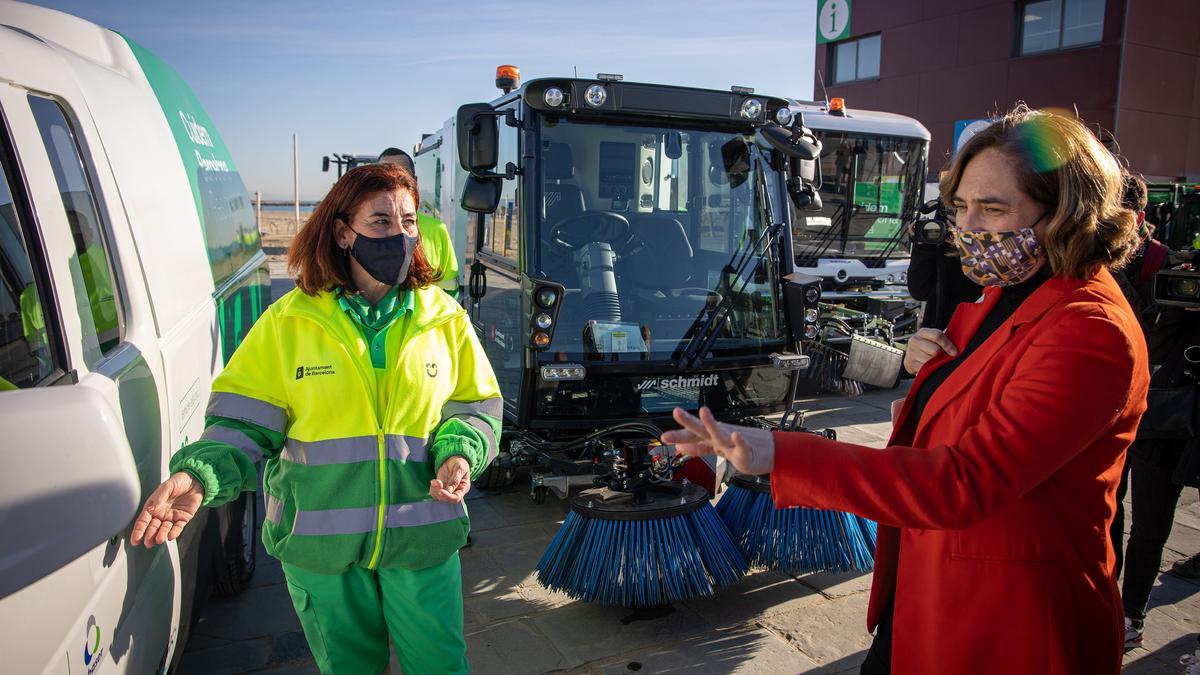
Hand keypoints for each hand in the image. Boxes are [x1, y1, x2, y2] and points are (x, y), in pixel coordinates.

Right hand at [130, 471, 204, 547]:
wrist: (195, 480)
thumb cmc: (179, 481)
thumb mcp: (167, 487)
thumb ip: (159, 498)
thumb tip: (150, 509)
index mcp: (154, 506)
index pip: (144, 520)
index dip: (139, 530)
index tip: (135, 540)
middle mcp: (161, 514)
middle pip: (153, 527)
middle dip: (149, 535)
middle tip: (147, 543)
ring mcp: (172, 517)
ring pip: (165, 529)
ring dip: (161, 535)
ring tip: (159, 539)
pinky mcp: (183, 519)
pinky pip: (178, 528)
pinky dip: (174, 532)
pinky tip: (171, 536)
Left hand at [431, 456, 470, 502]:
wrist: (454, 459)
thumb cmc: (460, 463)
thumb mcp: (460, 468)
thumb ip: (455, 479)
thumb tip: (449, 491)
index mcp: (463, 488)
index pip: (456, 497)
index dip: (448, 496)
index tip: (441, 491)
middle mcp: (456, 491)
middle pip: (447, 499)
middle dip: (440, 493)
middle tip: (437, 483)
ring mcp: (447, 490)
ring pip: (439, 497)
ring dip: (435, 490)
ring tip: (434, 481)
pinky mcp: (441, 487)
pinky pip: (435, 493)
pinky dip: (432, 489)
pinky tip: (433, 481)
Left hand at [661, 407, 775, 475]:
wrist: (769, 452)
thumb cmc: (743, 449)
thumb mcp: (717, 449)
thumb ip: (698, 448)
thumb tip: (680, 447)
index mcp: (712, 438)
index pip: (693, 435)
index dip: (678, 435)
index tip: (664, 437)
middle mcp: (720, 437)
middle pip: (702, 429)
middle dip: (689, 422)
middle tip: (677, 412)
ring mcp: (733, 442)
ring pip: (721, 433)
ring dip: (711, 423)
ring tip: (703, 412)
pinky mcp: (746, 451)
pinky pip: (743, 446)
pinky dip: (740, 441)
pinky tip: (736, 436)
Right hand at [903, 327, 958, 374]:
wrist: (914, 354)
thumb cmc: (929, 345)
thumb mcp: (936, 339)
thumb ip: (946, 339)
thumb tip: (960, 343)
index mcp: (923, 332)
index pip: (937, 335)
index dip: (948, 345)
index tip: (954, 352)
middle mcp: (915, 340)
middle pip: (935, 350)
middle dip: (941, 356)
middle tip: (944, 357)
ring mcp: (911, 352)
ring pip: (930, 361)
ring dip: (936, 363)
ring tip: (936, 362)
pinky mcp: (910, 363)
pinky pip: (924, 369)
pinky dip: (929, 369)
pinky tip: (930, 366)